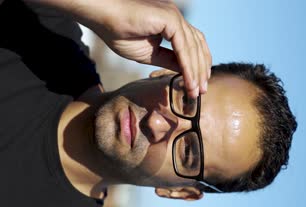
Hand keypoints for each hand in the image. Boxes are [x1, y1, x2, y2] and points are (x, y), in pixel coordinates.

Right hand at [72, 0, 211, 97]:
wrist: (103, 18)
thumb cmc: (119, 33)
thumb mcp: (149, 54)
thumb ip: (168, 61)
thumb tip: (184, 72)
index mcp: (172, 24)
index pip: (193, 45)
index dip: (198, 65)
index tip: (198, 85)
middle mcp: (177, 18)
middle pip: (198, 45)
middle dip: (201, 70)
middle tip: (202, 91)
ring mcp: (175, 16)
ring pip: (193, 47)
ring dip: (196, 71)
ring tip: (195, 90)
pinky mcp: (170, 18)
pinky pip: (184, 46)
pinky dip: (188, 65)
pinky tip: (189, 80)